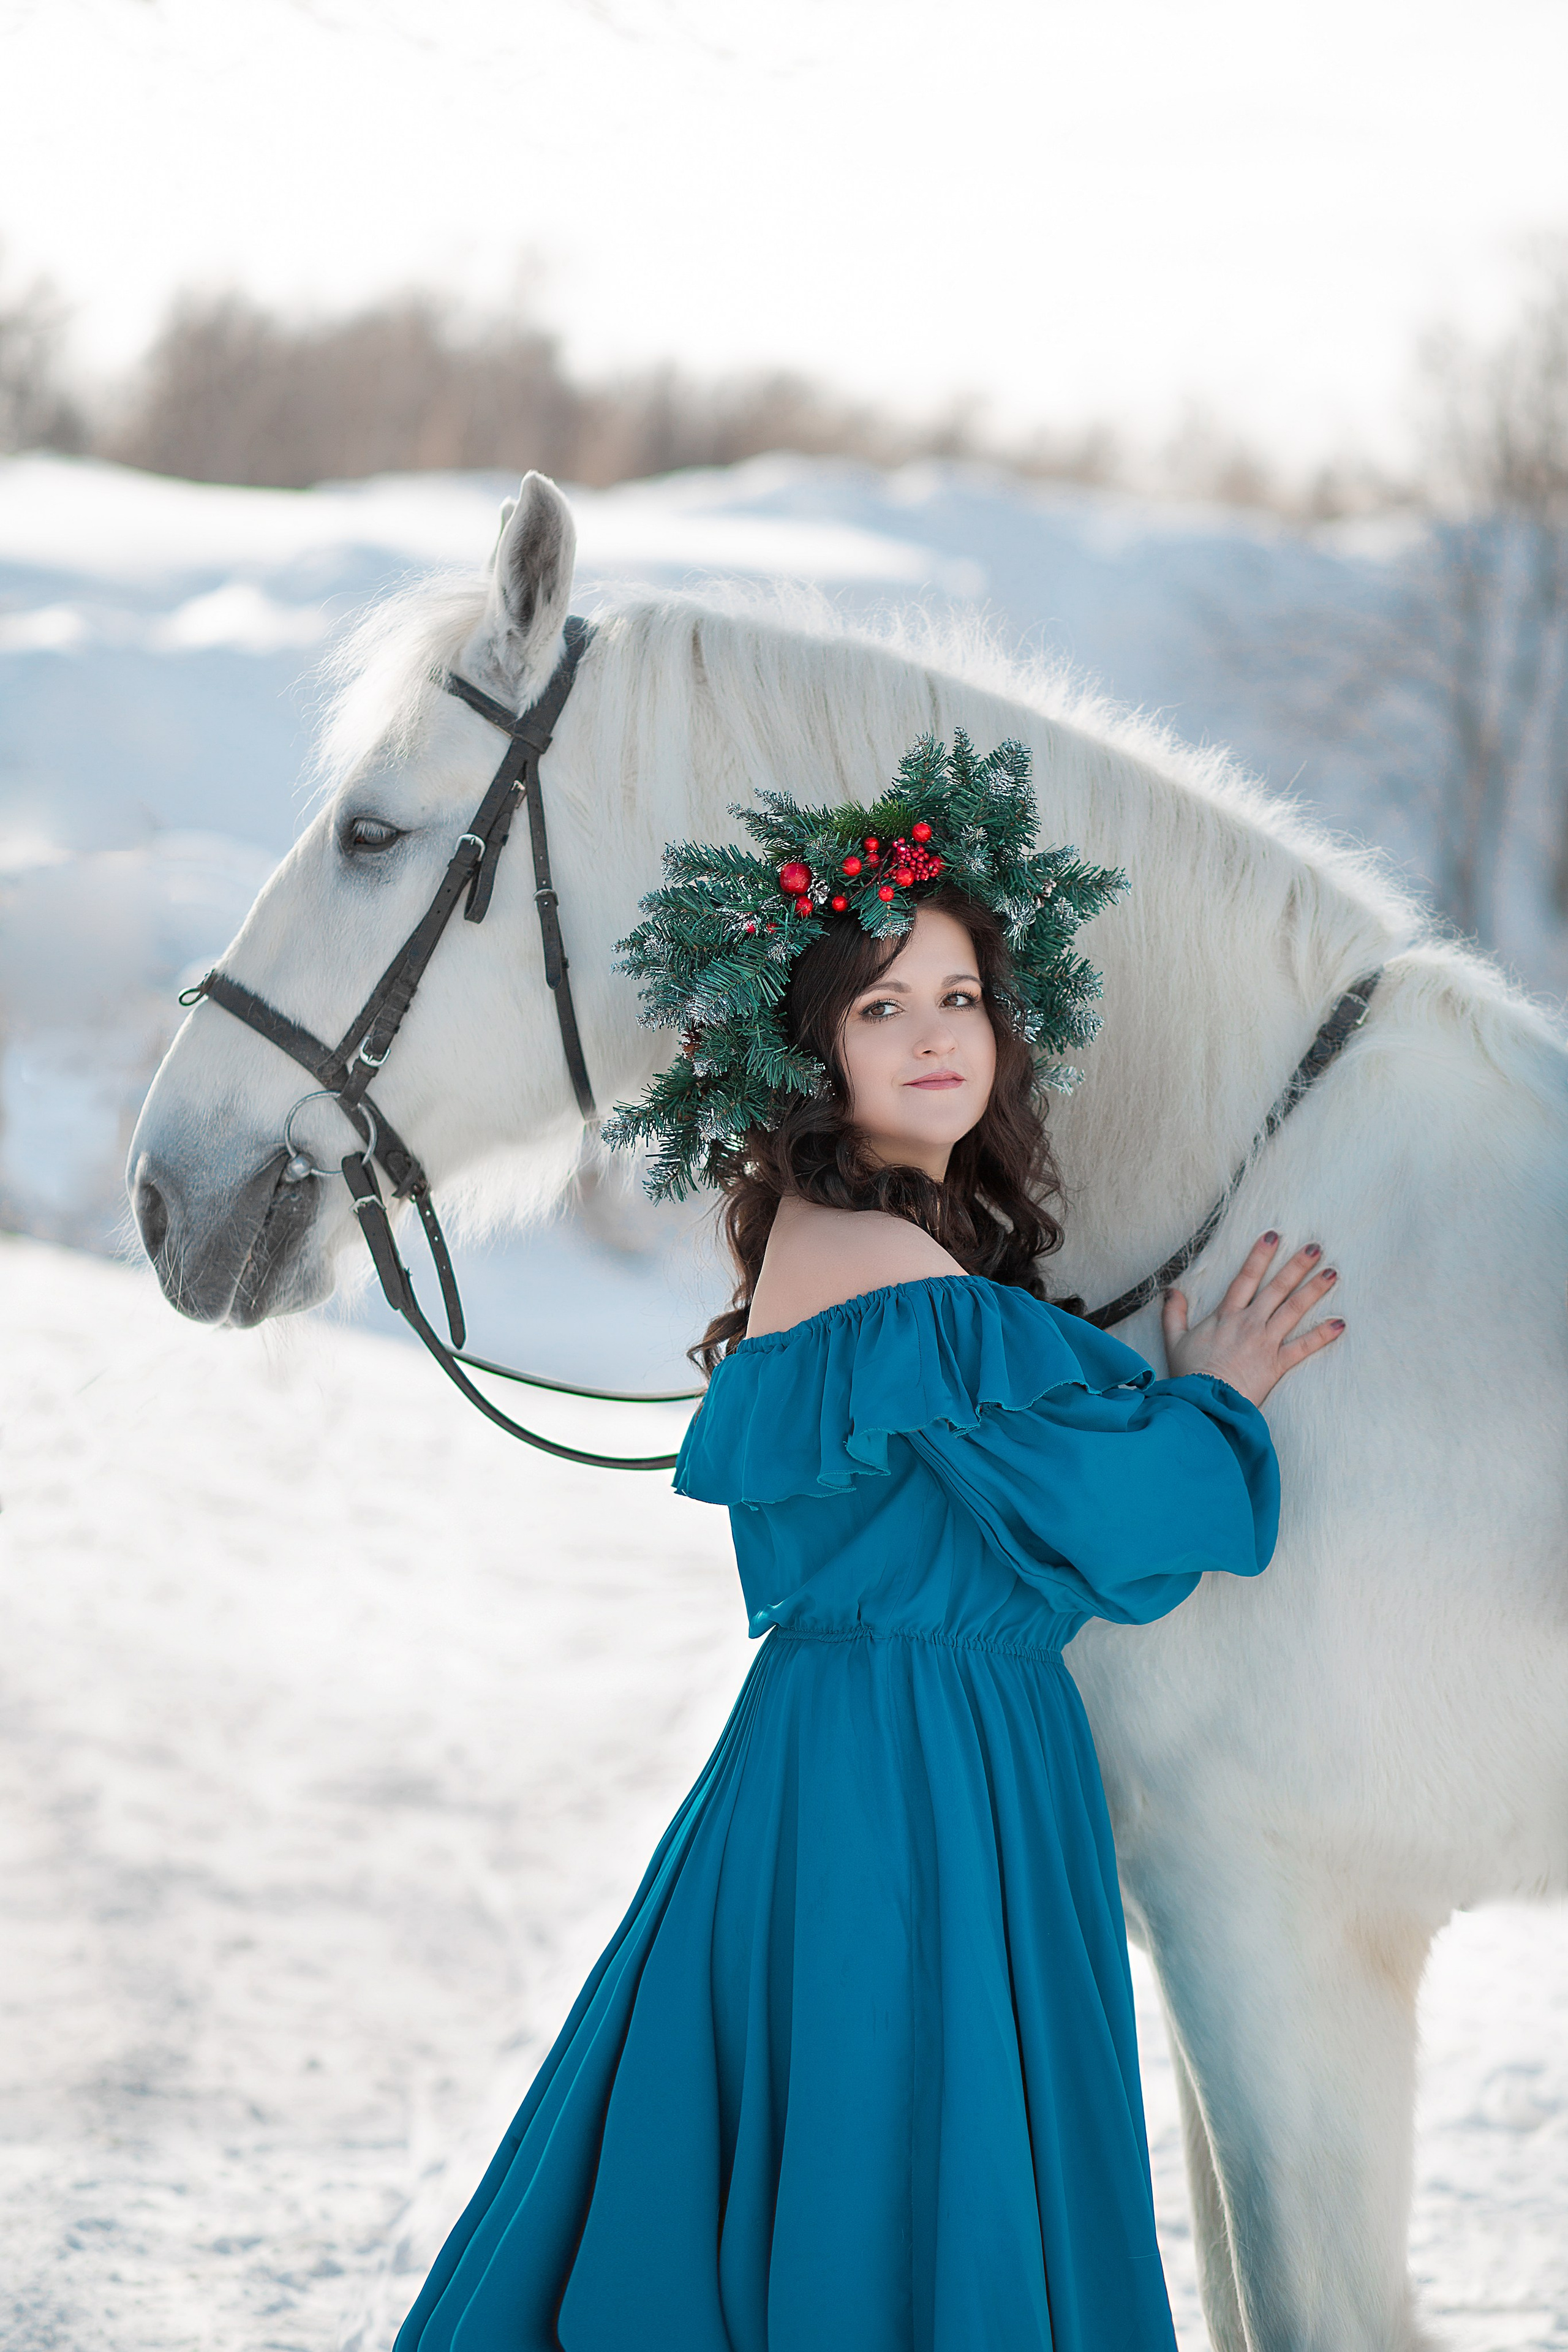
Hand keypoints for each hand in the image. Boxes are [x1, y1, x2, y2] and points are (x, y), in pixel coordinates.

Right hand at [1161, 1231, 1343, 1405]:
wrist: (1203, 1401)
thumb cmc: (1189, 1374)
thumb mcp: (1174, 1340)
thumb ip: (1173, 1313)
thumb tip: (1171, 1291)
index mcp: (1226, 1315)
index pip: (1245, 1278)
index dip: (1260, 1255)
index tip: (1273, 1235)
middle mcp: (1249, 1322)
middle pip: (1277, 1288)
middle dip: (1297, 1265)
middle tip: (1316, 1247)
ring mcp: (1265, 1342)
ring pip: (1294, 1310)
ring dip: (1314, 1290)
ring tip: (1332, 1273)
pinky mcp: (1277, 1364)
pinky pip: (1304, 1347)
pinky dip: (1323, 1335)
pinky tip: (1340, 1323)